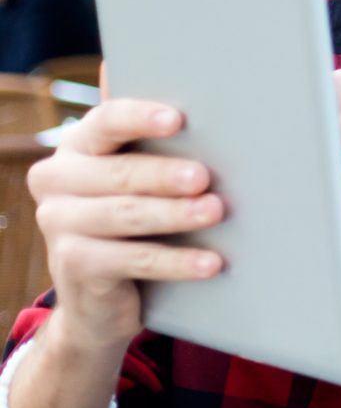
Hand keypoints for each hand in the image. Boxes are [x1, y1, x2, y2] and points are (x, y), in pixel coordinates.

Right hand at [27, 98, 225, 352]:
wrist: (97, 291)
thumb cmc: (132, 214)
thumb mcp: (137, 179)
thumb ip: (158, 146)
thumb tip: (216, 116)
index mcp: (78, 145)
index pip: (106, 122)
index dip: (139, 119)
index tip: (177, 120)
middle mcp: (57, 179)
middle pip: (118, 173)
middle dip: (164, 175)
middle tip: (203, 177)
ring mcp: (58, 223)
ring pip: (125, 214)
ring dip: (174, 214)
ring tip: (214, 212)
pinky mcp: (72, 264)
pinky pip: (132, 260)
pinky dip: (175, 261)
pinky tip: (209, 263)